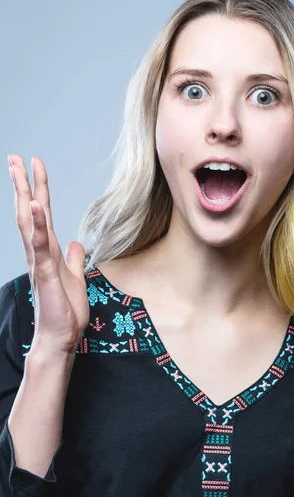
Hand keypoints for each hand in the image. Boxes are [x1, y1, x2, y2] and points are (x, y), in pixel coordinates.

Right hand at [8, 154, 89, 355]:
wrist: (61, 337)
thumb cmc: (65, 311)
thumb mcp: (75, 278)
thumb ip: (72, 260)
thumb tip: (74, 244)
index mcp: (48, 250)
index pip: (42, 213)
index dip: (38, 189)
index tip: (34, 166)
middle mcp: (39, 252)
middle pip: (29, 210)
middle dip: (23, 183)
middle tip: (15, 158)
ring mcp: (39, 261)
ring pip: (29, 221)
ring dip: (25, 194)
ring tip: (20, 169)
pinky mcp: (45, 273)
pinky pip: (41, 245)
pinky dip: (39, 225)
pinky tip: (37, 206)